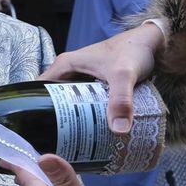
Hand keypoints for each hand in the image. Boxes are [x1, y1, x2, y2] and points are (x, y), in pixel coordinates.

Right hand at [41, 23, 163, 134]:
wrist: (154, 42)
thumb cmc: (133, 50)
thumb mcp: (124, 76)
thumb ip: (121, 101)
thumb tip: (118, 130)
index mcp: (65, 64)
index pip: (37, 89)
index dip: (32, 109)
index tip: (34, 132)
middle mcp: (70, 70)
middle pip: (52, 99)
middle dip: (52, 120)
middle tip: (54, 144)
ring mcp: (82, 78)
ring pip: (68, 103)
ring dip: (69, 120)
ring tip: (68, 143)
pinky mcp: (95, 85)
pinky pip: (83, 104)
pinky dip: (84, 116)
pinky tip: (88, 133)